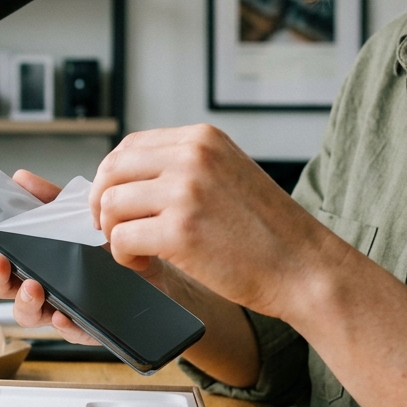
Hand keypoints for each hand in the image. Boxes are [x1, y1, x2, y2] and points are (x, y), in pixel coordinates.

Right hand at [0, 170, 100, 344]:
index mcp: (31, 261)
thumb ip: (48, 200)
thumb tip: (21, 179)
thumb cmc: (107, 249)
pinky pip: (70, 332)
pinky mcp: (86, 328)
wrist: (153, 272)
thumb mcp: (77, 218)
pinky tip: (65, 314)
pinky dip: (64, 324)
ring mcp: (58, 309)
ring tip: (34, 286)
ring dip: (24, 301)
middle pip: (2, 288)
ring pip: (27, 315)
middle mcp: (39, 287)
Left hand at [90, 124, 340, 320]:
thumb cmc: (269, 232)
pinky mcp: (180, 231)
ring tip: (135, 249)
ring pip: (112, 205)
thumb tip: (127, 182)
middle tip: (110, 229)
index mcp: (202, 139)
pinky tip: (144, 263)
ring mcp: (185, 192)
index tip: (114, 201)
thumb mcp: (229, 175)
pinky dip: (124, 255)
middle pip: (112, 171)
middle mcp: (192, 157)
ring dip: (112, 232)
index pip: (130, 146)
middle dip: (102, 204)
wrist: (305, 267)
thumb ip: (185, 168)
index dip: (112, 177)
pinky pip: (122, 238)